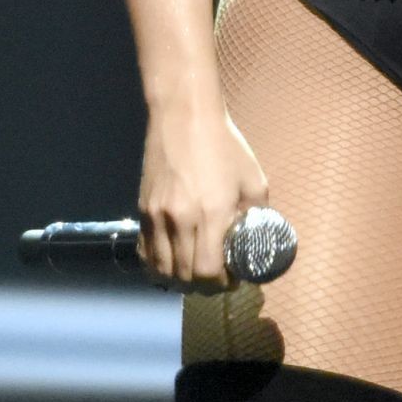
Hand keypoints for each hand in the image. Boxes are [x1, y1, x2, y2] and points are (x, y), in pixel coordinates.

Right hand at [136, 101, 270, 290]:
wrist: (184, 116)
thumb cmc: (225, 145)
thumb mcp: (254, 178)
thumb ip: (256, 213)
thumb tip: (258, 238)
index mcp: (212, 213)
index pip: (208, 271)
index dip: (221, 283)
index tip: (232, 278)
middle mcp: (181, 219)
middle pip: (185, 276)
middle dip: (203, 285)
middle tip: (216, 278)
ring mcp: (157, 216)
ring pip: (161, 269)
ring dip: (179, 279)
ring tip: (194, 274)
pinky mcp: (143, 209)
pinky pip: (146, 252)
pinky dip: (157, 265)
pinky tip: (170, 262)